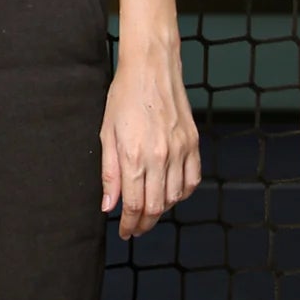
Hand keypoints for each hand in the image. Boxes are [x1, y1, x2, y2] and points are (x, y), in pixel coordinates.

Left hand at [101, 34, 200, 239]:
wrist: (151, 68)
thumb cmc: (124, 96)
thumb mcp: (107, 133)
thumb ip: (109, 173)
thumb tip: (109, 205)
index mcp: (134, 156)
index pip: (134, 205)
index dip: (129, 224)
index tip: (125, 231)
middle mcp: (159, 156)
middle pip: (156, 207)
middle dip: (144, 223)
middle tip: (135, 228)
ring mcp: (179, 150)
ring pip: (175, 197)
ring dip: (162, 210)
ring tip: (150, 210)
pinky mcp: (193, 143)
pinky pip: (192, 180)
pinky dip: (182, 193)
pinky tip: (171, 193)